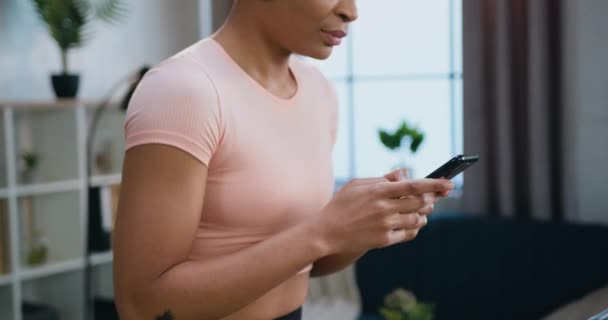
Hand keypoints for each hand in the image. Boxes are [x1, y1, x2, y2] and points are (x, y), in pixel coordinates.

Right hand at [311, 169, 453, 254]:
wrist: (326, 232)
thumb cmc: (341, 204)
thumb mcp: (357, 184)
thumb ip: (382, 178)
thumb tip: (405, 174)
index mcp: (378, 190)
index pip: (413, 185)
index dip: (434, 184)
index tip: (448, 183)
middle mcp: (384, 208)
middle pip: (420, 202)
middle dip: (432, 199)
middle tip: (434, 197)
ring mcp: (385, 225)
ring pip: (417, 219)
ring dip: (423, 214)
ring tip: (421, 210)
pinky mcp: (384, 240)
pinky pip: (409, 234)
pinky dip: (414, 228)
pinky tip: (411, 223)